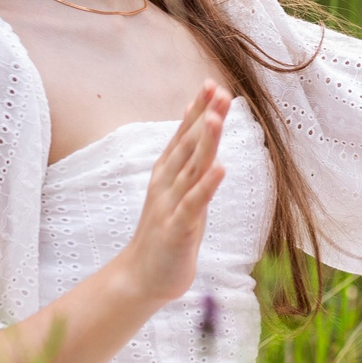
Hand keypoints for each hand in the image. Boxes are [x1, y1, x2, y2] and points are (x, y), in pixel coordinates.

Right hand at [114, 80, 229, 303]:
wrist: (141, 278)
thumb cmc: (166, 231)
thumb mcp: (178, 191)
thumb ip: (188, 159)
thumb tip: (199, 125)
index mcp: (168, 174)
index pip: (184, 136)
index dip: (197, 110)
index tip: (212, 84)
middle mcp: (167, 185)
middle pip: (188, 146)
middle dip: (203, 117)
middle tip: (217, 89)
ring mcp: (170, 206)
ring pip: (190, 169)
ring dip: (204, 143)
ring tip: (216, 118)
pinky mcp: (177, 229)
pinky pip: (194, 204)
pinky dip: (207, 186)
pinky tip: (220, 169)